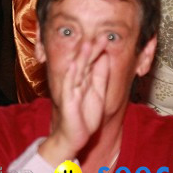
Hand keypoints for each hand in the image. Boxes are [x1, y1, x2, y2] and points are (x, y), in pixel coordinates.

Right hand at [39, 38, 109, 164]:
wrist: (73, 136)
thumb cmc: (84, 116)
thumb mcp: (98, 94)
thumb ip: (101, 76)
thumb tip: (105, 58)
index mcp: (84, 80)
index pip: (91, 62)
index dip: (98, 51)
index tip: (106, 39)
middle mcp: (76, 82)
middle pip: (84, 63)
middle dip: (91, 50)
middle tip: (100, 37)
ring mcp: (70, 90)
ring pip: (76, 71)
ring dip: (81, 58)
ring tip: (87, 45)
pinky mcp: (67, 100)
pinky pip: (69, 86)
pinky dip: (71, 74)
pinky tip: (74, 65)